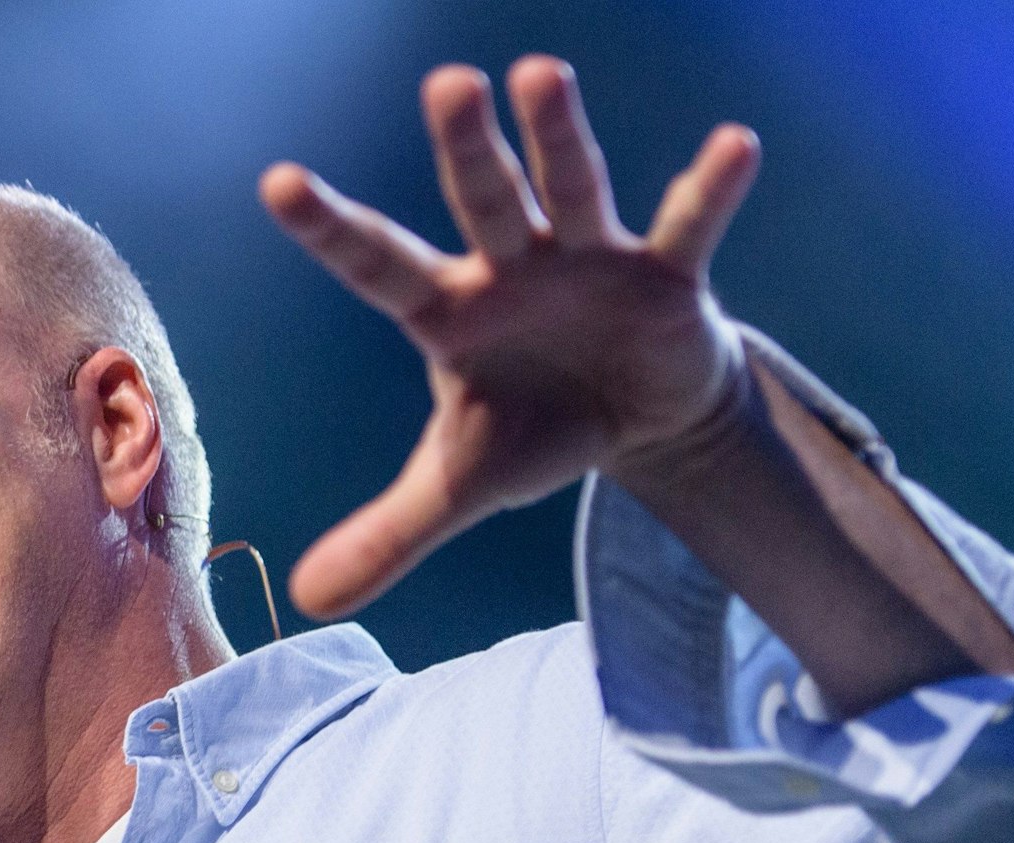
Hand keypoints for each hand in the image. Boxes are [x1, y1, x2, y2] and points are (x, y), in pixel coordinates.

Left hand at [261, 54, 761, 618]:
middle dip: (468, 147)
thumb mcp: (461, 484)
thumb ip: (389, 533)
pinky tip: (735, 147)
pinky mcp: (666, 274)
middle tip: (448, 85)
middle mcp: (512, 266)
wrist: (638, 419)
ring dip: (560, 137)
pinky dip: (709, 190)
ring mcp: (589, 258)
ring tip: (541, 73)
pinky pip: (687, 227)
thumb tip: (304, 599)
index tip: (278, 183)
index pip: (378, 262)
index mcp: (450, 308)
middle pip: (482, 200)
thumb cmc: (534, 426)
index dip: (331, 228)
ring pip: (570, 189)